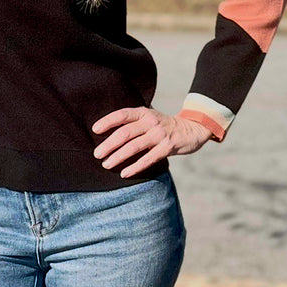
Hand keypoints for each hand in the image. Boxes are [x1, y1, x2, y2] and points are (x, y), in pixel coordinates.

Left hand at [92, 106, 211, 177]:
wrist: (192, 129)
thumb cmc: (163, 125)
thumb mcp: (149, 117)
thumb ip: (132, 122)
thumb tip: (106, 132)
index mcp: (143, 112)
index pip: (122, 115)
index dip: (107, 121)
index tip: (95, 130)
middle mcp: (150, 121)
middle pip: (125, 133)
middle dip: (109, 144)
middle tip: (97, 154)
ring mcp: (159, 134)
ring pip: (134, 146)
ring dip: (118, 156)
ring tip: (106, 164)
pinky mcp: (167, 147)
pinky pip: (148, 159)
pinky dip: (135, 167)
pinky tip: (125, 173)